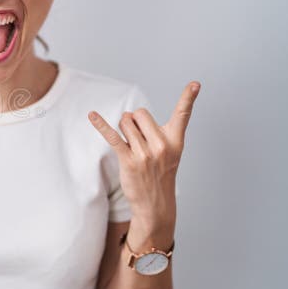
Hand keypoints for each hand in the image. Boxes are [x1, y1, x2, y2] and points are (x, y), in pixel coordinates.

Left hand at [87, 81, 200, 226]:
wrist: (155, 205)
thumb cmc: (160, 174)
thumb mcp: (168, 153)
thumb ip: (156, 131)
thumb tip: (132, 115)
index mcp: (175, 141)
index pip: (183, 115)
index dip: (189, 98)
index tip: (196, 83)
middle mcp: (162, 145)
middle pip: (140, 113)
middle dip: (134, 121)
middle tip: (138, 140)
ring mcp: (146, 153)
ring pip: (125, 123)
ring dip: (123, 130)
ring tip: (131, 148)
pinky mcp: (129, 160)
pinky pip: (112, 136)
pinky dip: (100, 124)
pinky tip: (92, 115)